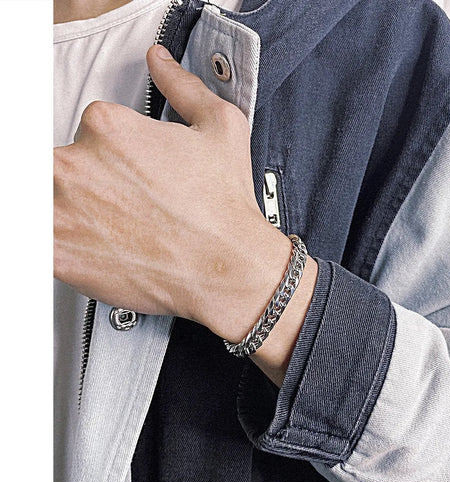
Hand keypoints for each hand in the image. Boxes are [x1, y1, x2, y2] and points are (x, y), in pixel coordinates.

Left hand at [54, 45, 314, 351]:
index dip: (114, 154)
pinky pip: (41, 242)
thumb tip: (161, 64)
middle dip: (91, 185)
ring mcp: (60, 212)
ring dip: (74, 215)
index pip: (90, 130)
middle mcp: (75, 165)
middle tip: (126, 207)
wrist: (226, 266)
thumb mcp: (220, 127)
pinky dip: (64, 246)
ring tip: (114, 231)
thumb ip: (182, 87)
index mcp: (107, 127)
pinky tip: (100, 250)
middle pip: (62, 165)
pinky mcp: (57, 255)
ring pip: (49, 203)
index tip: (132, 175)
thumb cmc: (223, 206)